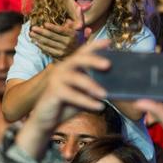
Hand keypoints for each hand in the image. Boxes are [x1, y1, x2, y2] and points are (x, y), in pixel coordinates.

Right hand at [16, 39, 109, 158]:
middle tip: (108, 64)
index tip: (108, 42)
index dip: (94, 45)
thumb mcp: (84, 94)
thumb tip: (115, 84)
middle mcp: (62, 68)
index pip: (82, 52)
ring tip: (105, 94)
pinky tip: (99, 107)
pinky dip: (86, 101)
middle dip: (93, 60)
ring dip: (92, 86)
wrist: (47, 120)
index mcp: (71, 66)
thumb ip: (95, 86)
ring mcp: (56, 79)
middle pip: (78, 59)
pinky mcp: (53, 92)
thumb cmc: (67, 104)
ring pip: (76, 78)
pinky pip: (72, 94)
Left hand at [30, 5, 91, 59]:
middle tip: (33, 28)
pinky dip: (41, 46)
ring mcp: (63, 50)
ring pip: (48, 43)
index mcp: (72, 35)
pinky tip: (36, 42)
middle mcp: (68, 43)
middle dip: (41, 32)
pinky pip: (48, 50)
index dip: (52, 27)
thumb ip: (80, 17)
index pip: (61, 30)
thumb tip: (79, 7)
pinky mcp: (59, 56)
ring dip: (38, 38)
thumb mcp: (81, 28)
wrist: (80, 55)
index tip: (44, 24)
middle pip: (52, 36)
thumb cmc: (79, 38)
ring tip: (31, 34)